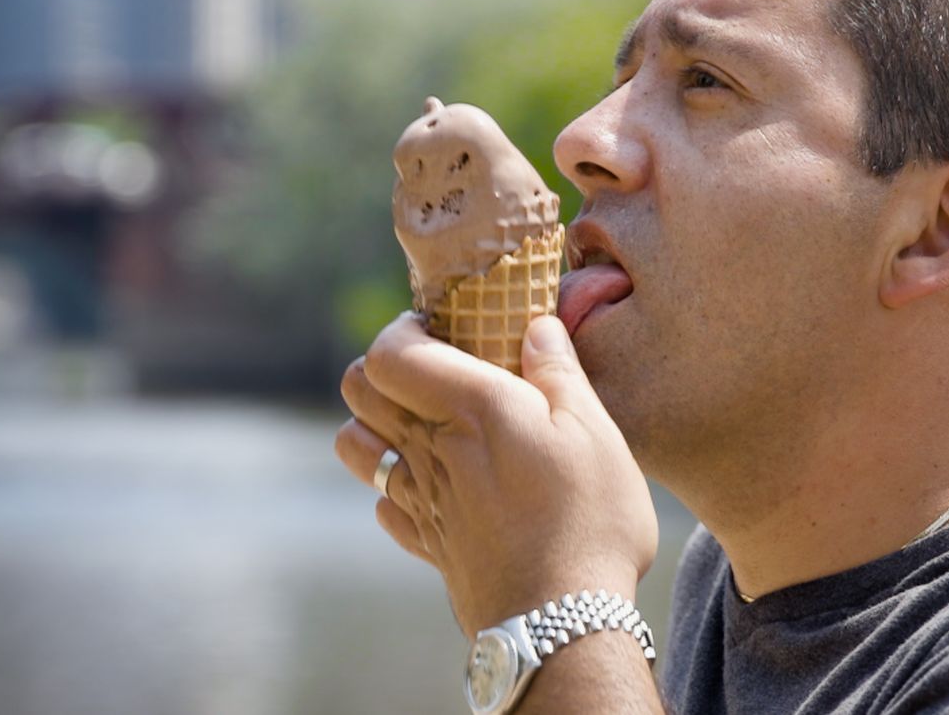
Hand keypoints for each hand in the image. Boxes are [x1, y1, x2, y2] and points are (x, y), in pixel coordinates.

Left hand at [335, 311, 658, 637]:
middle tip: (429, 368)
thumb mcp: (594, 431)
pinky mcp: (427, 543)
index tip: (436, 328)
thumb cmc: (586, 519)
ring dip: (375, 425)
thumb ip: (559, 371)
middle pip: (356, 390)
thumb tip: (537, 326)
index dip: (401, 331)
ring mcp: (420, 500)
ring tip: (422, 423)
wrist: (560, 623)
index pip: (387, 352)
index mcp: (468, 409)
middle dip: (380, 368)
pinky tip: (435, 487)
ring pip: (354, 447)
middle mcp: (428, 450)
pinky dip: (395, 489)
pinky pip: (383, 505)